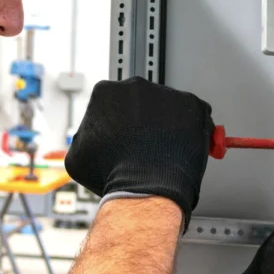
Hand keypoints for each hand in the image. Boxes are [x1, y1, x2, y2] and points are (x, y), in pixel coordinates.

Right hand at [65, 77, 213, 216]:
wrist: (146, 188)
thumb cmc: (113, 174)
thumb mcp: (78, 157)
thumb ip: (85, 136)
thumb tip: (91, 136)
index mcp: (106, 92)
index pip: (114, 102)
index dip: (120, 122)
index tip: (126, 135)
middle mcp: (136, 86)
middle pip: (142, 101)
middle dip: (145, 120)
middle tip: (147, 145)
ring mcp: (167, 93)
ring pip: (169, 108)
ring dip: (169, 125)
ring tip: (164, 152)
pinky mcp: (193, 105)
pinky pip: (195, 116)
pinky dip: (192, 130)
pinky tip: (182, 149)